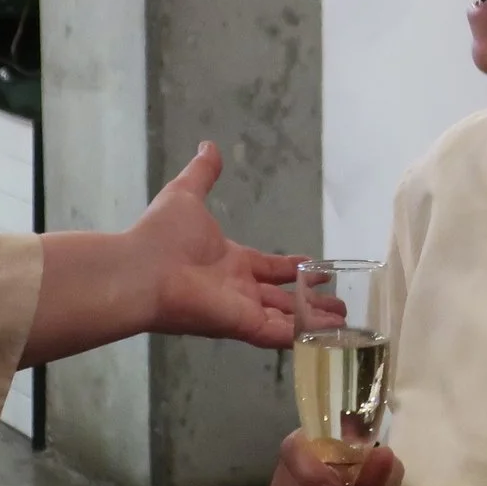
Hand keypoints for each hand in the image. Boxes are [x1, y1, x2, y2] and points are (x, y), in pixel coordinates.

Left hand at [122, 143, 321, 346]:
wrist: (141, 270)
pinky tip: (330, 339)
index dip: (292, 268)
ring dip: (315, 321)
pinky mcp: (244, 325)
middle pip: (283, 298)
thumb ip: (203, 174)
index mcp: (230, 262)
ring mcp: (243, 310)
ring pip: (288, 320)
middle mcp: (239, 289)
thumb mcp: (186, 194)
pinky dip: (305, 337)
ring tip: (345, 322)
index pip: (269, 268)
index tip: (315, 266)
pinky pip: (281, 335)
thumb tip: (209, 147)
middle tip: (340, 305)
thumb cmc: (161, 235)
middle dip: (311, 302)